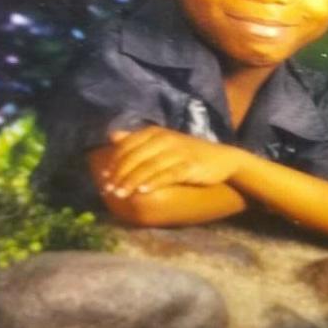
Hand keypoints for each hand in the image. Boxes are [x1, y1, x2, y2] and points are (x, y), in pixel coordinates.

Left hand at [104, 126, 247, 197]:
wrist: (223, 159)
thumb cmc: (189, 152)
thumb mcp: (163, 142)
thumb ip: (138, 140)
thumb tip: (112, 136)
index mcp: (156, 132)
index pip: (128, 145)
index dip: (114, 161)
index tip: (104, 177)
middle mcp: (165, 139)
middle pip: (135, 156)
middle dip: (119, 174)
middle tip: (108, 190)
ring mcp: (178, 152)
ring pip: (148, 166)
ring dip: (132, 181)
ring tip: (120, 195)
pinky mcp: (189, 165)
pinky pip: (167, 174)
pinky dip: (154, 182)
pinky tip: (143, 192)